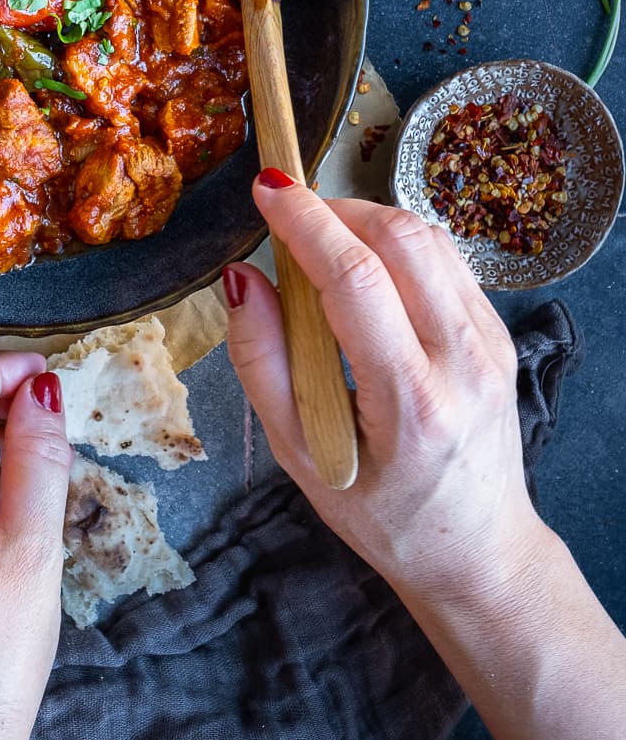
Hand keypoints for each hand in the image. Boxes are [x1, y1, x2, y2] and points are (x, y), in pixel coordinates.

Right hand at [224, 182, 547, 609]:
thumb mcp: (300, 459)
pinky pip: (446, 261)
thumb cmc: (383, 517)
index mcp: (412, 402)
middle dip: (335, 210)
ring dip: (367, 221)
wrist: (478, 552)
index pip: (357, 280)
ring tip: (319, 243)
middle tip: (287, 218)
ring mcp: (492, 344)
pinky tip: (364, 271)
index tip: (266, 188)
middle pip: (402, 241)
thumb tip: (240, 279)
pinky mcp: (500, 334)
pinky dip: (397, 245)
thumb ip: (262, 364)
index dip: (306, 222)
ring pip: (429, 238)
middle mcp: (464, 362)